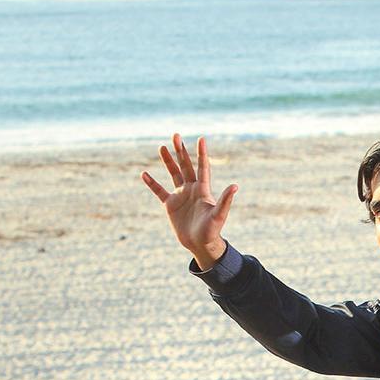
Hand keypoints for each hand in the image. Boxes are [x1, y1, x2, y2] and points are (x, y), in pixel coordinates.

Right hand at [140, 133, 237, 269]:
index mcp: (203, 189)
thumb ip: (225, 200)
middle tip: (175, 135)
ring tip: (161, 147)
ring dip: (167, 161)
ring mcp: (181, 196)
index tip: (201, 138)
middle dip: (180, 150)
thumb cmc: (212, 230)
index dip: (201, 153)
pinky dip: (152, 183)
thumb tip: (235, 186)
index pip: (202, 167)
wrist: (200, 244)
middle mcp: (192, 189)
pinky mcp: (170, 205)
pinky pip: (159, 191)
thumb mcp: (219, 215)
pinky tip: (144, 174)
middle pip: (185, 165)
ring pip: (173, 174)